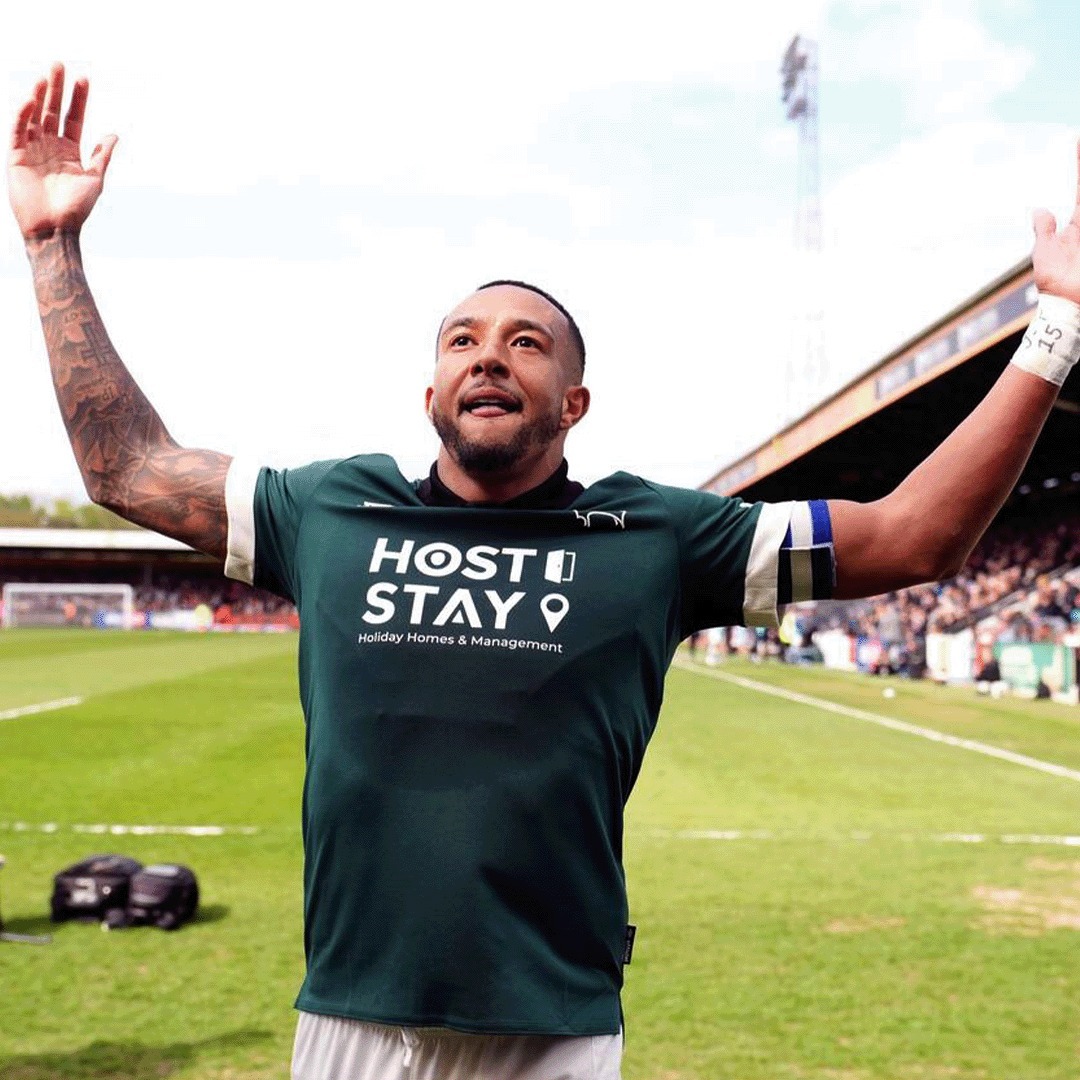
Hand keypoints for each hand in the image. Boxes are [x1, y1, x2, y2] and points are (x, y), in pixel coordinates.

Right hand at [8, 63, 116, 239]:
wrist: (55, 228)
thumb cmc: (76, 208)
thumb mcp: (94, 178)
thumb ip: (101, 155)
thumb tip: (114, 134)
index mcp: (70, 152)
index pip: (73, 118)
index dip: (78, 99)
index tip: (83, 79)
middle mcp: (50, 147)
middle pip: (52, 111)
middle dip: (56, 89)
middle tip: (59, 64)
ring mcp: (33, 150)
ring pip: (35, 116)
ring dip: (39, 96)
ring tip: (46, 76)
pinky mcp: (16, 156)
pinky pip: (17, 131)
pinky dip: (22, 115)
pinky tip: (30, 100)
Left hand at [1032, 140, 1079, 304]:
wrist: (1065, 305)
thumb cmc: (1055, 281)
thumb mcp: (1045, 251)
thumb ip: (1044, 229)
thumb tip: (1039, 209)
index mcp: (1078, 221)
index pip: (1079, 186)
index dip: (1077, 164)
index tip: (1075, 140)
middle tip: (1077, 140)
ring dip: (1079, 184)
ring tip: (1077, 147)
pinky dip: (1079, 213)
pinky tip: (1077, 217)